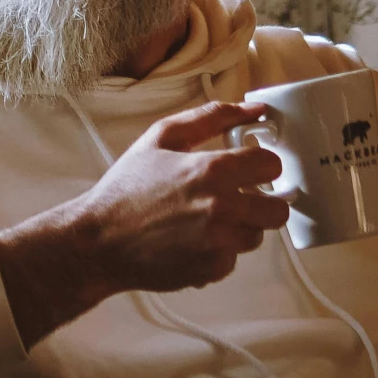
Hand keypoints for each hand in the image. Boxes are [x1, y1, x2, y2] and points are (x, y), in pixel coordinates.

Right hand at [0, 102, 290, 347]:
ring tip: (205, 220)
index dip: (262, 165)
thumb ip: (211, 117)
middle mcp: (222, 208)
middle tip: (239, 198)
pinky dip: (218, 251)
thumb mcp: (161, 138)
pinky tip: (191, 241)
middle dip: (263, 201)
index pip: (272, 165)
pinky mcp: (213, 270)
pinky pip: (234, 258)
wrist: (99, 241)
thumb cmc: (127, 188)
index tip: (249, 168)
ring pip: (257, 235)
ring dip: (240, 227)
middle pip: (278, 208)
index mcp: (212, 170)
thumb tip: (253, 108)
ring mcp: (220, 243)